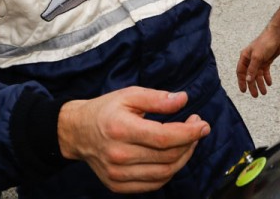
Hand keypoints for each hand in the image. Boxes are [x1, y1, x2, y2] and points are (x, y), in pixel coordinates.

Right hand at [58, 87, 210, 192]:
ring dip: (183, 158)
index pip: (164, 137)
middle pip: (167, 157)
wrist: (77, 132)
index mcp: (121, 129)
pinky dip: (169, 172)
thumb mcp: (129, 95)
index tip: (203, 124)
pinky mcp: (117, 185)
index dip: (189, 133)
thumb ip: (157, 98)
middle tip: (196, 128)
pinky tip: (173, 156)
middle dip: (190, 143)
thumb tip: (183, 99)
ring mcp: (117, 174)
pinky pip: (153, 184)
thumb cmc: (105, 110)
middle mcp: (118, 155)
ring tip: (188, 141)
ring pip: (164, 173)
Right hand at [236, 28, 279, 97]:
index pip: (241, 72)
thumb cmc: (265, 43)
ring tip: (264, 93)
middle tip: (255, 96)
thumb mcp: (257, 57)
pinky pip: (265, 71)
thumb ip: (252, 69)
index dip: (241, 82)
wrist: (277, 35)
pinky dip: (267, 78)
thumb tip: (248, 80)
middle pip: (250, 75)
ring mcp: (259, 60)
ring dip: (260, 84)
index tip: (243, 91)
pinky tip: (269, 83)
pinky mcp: (266, 60)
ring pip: (258, 75)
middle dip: (252, 86)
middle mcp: (250, 59)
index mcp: (245, 57)